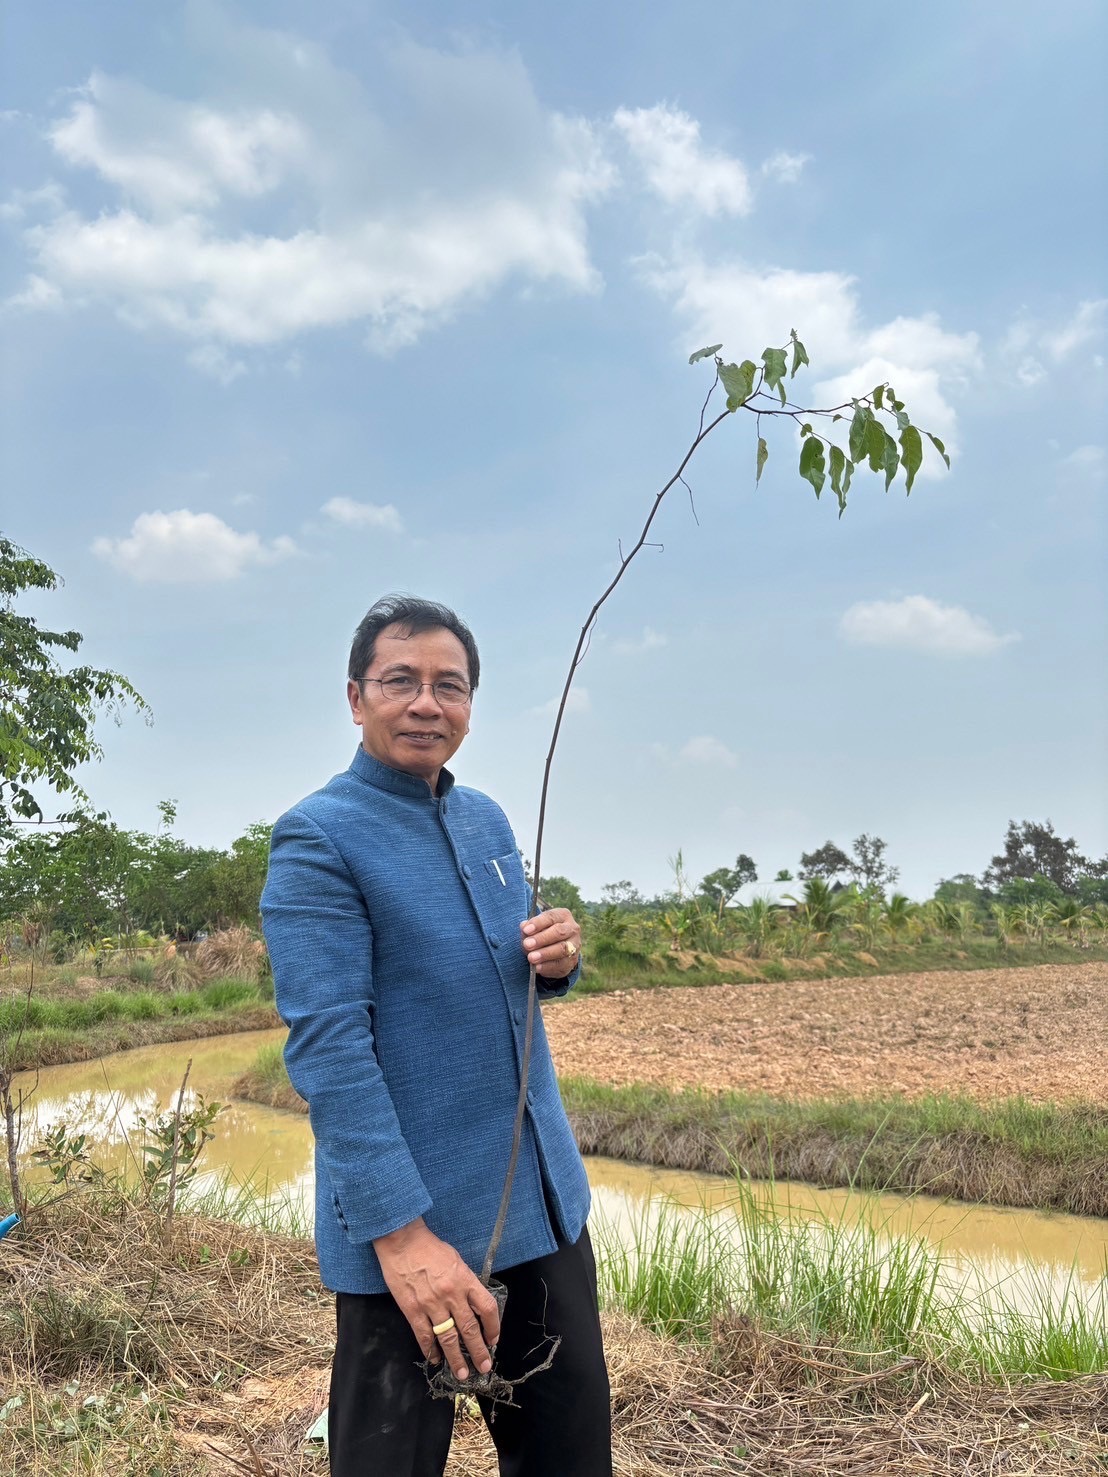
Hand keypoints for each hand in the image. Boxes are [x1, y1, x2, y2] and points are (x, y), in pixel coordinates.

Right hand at [374, 1219, 500, 1381]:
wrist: (402, 1242)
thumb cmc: (431, 1248)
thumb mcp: (456, 1261)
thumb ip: (466, 1283)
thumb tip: (473, 1305)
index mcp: (465, 1279)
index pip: (487, 1307)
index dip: (493, 1326)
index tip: (493, 1339)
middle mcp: (451, 1294)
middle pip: (469, 1328)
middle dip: (479, 1351)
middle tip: (484, 1367)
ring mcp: (431, 1304)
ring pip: (448, 1338)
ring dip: (456, 1358)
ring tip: (462, 1374)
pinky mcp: (412, 1310)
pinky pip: (424, 1335)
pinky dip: (431, 1350)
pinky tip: (436, 1360)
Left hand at [520, 907, 580, 978]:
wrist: (555, 949)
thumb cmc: (542, 933)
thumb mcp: (535, 928)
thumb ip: (528, 928)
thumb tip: (524, 927)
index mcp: (563, 916)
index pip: (551, 917)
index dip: (538, 923)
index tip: (526, 930)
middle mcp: (572, 929)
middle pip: (559, 932)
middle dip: (542, 939)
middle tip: (527, 944)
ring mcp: (574, 946)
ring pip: (562, 949)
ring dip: (545, 954)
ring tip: (531, 958)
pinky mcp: (572, 962)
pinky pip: (561, 965)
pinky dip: (548, 967)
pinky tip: (537, 967)